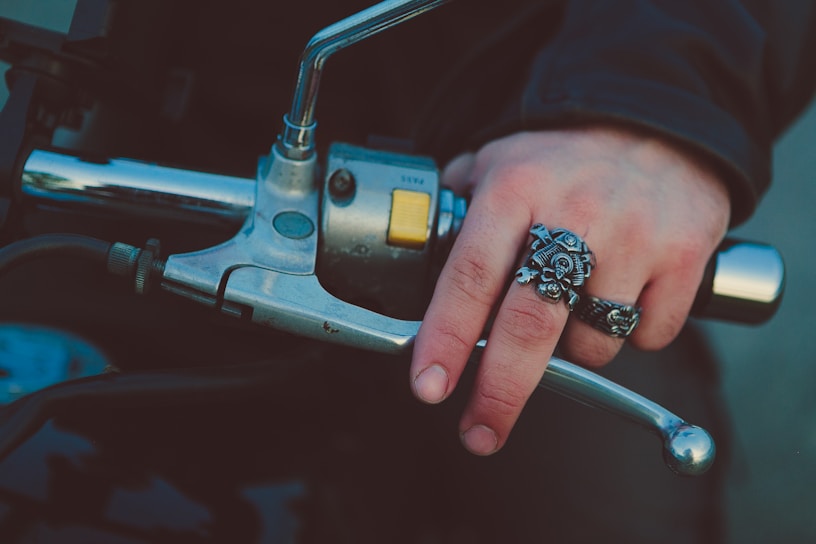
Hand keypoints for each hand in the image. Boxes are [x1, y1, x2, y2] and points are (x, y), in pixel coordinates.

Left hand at [410, 125, 730, 454]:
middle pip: (530, 326)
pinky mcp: (685, 256)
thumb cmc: (567, 153)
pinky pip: (648, 335)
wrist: (660, 120)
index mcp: (516, 189)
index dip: (445, 337)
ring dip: (572, 347)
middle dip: (499, 391)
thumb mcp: (501, 158)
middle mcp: (575, 213)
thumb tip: (420, 245)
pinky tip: (622, 295)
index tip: (429, 386)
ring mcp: (635, 237)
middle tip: (479, 431)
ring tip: (574, 304)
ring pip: (591, 342)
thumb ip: (459, 202)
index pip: (471, 276)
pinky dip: (629, 334)